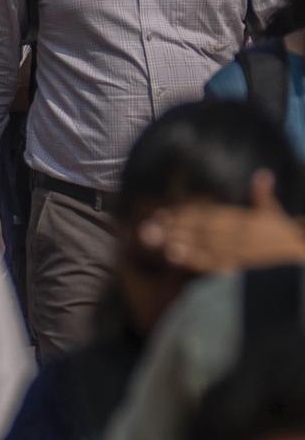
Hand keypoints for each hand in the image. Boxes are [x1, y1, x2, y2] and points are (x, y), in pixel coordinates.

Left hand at [138, 170, 304, 272]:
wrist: (298, 254)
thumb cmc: (281, 230)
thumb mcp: (273, 211)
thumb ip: (262, 194)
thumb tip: (263, 173)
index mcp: (244, 220)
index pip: (209, 215)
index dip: (185, 213)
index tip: (163, 212)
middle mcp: (237, 235)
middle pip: (200, 231)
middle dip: (174, 228)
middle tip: (149, 226)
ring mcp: (235, 252)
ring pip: (202, 247)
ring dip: (179, 243)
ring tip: (156, 241)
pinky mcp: (235, 265)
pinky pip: (211, 263)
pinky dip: (192, 260)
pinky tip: (173, 257)